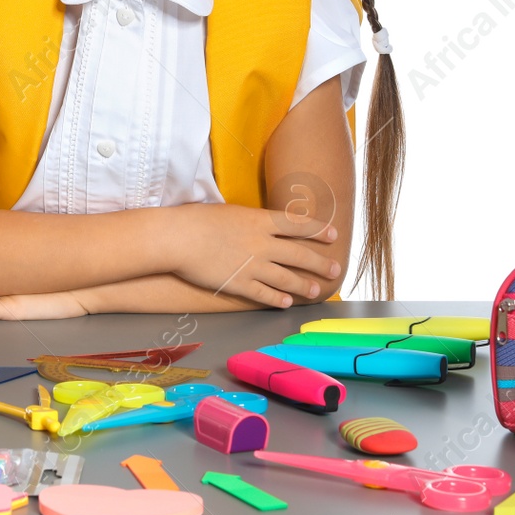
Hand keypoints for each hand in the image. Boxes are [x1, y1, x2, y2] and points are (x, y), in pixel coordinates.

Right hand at [168, 203, 340, 307]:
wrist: (178, 238)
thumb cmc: (197, 219)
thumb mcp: (230, 211)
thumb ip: (251, 220)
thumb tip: (262, 224)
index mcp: (260, 220)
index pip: (297, 224)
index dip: (318, 230)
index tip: (334, 234)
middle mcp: (262, 243)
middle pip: (299, 254)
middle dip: (320, 262)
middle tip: (336, 270)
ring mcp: (252, 265)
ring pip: (286, 278)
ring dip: (303, 285)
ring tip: (315, 291)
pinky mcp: (239, 284)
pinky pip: (264, 294)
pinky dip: (277, 299)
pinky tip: (286, 303)